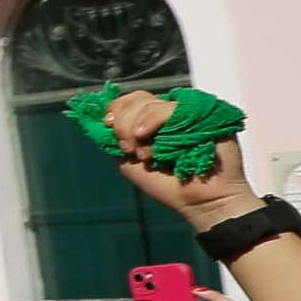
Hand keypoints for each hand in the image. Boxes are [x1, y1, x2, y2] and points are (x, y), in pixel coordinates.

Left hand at [91, 88, 258, 225]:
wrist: (199, 201)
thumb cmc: (167, 185)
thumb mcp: (128, 161)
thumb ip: (115, 139)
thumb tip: (97, 119)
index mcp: (153, 121)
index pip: (130, 101)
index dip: (115, 110)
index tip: (108, 127)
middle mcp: (170, 114)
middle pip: (136, 100)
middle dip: (123, 124)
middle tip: (129, 148)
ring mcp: (187, 112)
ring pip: (149, 103)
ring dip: (137, 128)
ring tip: (145, 154)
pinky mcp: (204, 113)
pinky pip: (170, 107)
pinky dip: (154, 122)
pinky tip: (153, 145)